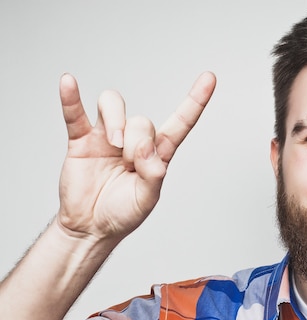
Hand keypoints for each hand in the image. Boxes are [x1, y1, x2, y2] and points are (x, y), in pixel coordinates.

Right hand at [56, 72, 215, 241]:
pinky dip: (71, 97)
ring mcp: (106, 137)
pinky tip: (69, 83)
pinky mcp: (81, 140)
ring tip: (113, 146)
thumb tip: (146, 147)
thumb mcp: (147, 201)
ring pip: (114, 103)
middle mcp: (134, 140)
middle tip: (129, 165)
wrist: (91, 227)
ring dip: (115, 121)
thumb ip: (154, 175)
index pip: (180, 123)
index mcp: (157, 153)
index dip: (195, 101)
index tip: (210, 78)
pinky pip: (75, 112)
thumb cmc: (122, 214)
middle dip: (137, 141)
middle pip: (141, 119)